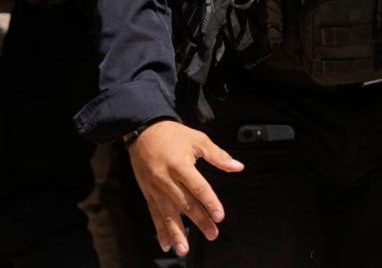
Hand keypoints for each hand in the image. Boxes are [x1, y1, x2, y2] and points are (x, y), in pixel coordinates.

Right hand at [127, 120, 243, 256]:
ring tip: (184, 250)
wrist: (143, 132)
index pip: (198, 187)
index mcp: (180, 165)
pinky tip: (167, 245)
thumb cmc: (174, 135)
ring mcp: (155, 188)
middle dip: (199, 221)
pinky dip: (160, 230)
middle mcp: (166, 179)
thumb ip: (218, 156)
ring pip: (167, 214)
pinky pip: (154, 214)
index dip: (210, 202)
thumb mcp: (198, 139)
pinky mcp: (148, 193)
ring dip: (176, 233)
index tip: (220, 216)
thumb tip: (238, 167)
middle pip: (185, 203)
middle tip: (213, 234)